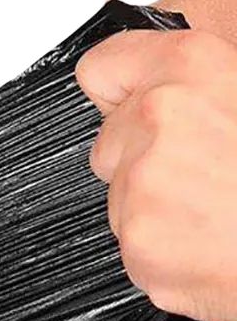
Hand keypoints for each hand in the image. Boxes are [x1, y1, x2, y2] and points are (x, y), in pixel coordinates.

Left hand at [75, 28, 236, 320]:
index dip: (118, 93)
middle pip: (108, 144)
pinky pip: (134, 247)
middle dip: (141, 162)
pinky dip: (165, 254)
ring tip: (218, 213)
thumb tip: (179, 100)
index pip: (103, 67)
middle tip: (205, 176)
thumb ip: (204, 91)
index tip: (126, 107)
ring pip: (120, 200)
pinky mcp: (138, 243)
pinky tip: (212, 244)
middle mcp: (155, 118)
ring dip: (156, 210)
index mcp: (190, 67)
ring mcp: (140, 184)